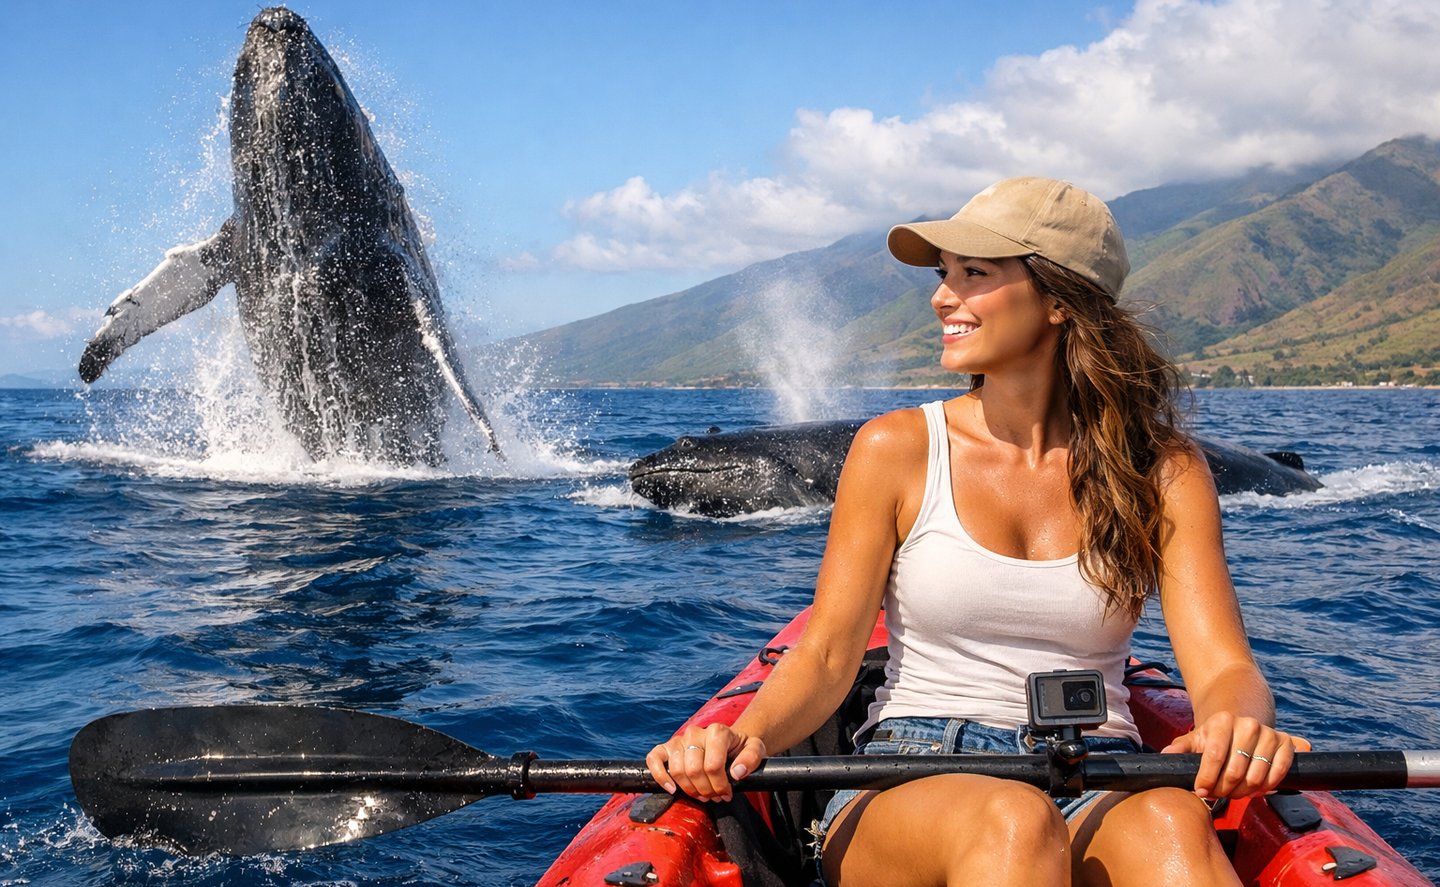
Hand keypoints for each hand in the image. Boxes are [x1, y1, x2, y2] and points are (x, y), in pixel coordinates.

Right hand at [645, 723, 766, 801]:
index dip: (719, 785)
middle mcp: (695, 732)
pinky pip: (654, 759)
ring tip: (701, 795)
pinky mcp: (666, 747)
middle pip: (694, 770)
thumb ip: (751, 758)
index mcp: (717, 731)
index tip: (726, 794)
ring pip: (677, 769)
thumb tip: (736, 773)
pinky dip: (660, 776)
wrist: (727, 741)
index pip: (713, 766)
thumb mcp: (755, 749)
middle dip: (705, 790)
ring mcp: (679, 739)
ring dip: (689, 789)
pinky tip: (672, 789)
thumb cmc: (740, 748)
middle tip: (714, 797)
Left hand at [1161, 711, 1301, 798]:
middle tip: (1218, 795)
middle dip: (1224, 790)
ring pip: (1257, 776)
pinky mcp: (1286, 744)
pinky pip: (1279, 773)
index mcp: (1223, 720)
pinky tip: (1255, 790)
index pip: (1214, 756)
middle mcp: (1248, 724)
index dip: (1207, 778)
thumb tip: (1165, 755)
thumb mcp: (1195, 739)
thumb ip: (1180, 748)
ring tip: (1234, 793)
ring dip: (1244, 792)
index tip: (1201, 791)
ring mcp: (1269, 733)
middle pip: (1235, 771)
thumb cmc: (1214, 736)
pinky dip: (1266, 787)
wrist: (1241, 724)